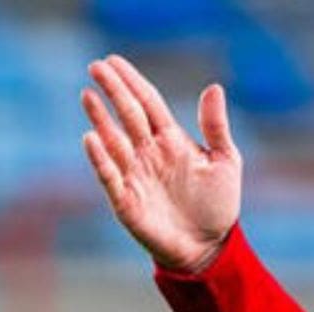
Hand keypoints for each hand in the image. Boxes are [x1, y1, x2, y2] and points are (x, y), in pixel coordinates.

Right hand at [81, 55, 240, 272]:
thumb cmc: (217, 205)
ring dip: (100, 118)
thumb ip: (215, 127)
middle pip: (127, 115)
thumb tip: (214, 87)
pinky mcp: (126, 201)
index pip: (147, 103)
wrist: (210, 247)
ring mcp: (135, 175)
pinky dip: (100, 159)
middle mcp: (148, 153)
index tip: (113, 61)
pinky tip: (91, 138)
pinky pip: (110, 176)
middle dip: (113, 90)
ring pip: (114, 141)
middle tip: (96, 67)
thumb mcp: (225, 162)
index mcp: (170, 140)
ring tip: (88, 95)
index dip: (131, 82)